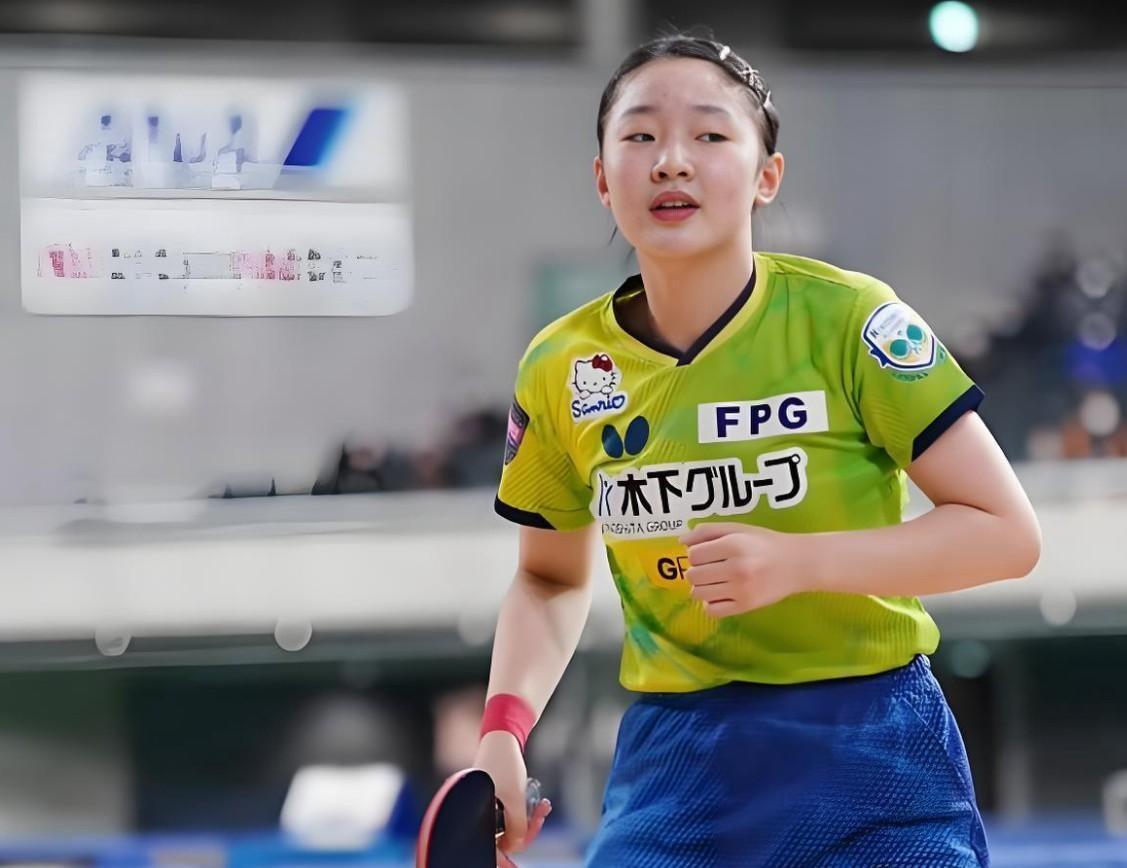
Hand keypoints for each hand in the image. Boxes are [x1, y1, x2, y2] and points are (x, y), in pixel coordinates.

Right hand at [473, 731, 551, 865]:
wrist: (502, 738)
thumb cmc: (504, 766)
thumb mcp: (515, 799)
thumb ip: (517, 827)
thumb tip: (517, 847)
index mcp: (474, 818)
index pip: (489, 849)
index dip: (503, 861)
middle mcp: (476, 817)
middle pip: (502, 841)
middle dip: (526, 832)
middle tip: (541, 816)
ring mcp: (484, 812)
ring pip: (509, 830)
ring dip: (529, 821)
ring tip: (543, 806)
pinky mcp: (493, 805)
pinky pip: (511, 819)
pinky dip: (525, 814)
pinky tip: (540, 805)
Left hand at [679, 522, 810, 616]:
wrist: (797, 563)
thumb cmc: (765, 543)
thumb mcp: (738, 529)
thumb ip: (708, 531)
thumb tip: (681, 540)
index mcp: (733, 545)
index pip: (693, 555)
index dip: (696, 553)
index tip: (708, 553)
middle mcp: (736, 568)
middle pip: (693, 575)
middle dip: (697, 570)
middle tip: (711, 567)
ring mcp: (741, 590)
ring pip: (698, 594)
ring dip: (701, 587)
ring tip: (715, 580)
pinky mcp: (745, 606)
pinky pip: (712, 611)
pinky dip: (710, 603)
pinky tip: (721, 594)